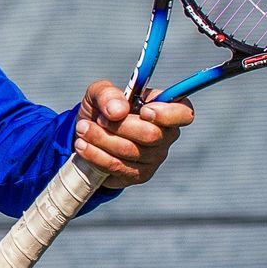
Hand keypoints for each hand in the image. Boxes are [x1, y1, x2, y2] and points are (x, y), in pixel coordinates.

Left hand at [74, 79, 193, 188]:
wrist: (87, 134)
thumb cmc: (102, 108)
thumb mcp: (99, 93)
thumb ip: (108, 94)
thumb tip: (118, 110)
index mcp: (166, 108)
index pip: (184, 113)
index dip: (167, 114)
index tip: (144, 111)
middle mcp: (166, 134)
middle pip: (152, 135)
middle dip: (119, 126)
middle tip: (98, 118)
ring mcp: (155, 157)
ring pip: (131, 151)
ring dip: (102, 139)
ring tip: (82, 128)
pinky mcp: (139, 174)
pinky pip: (118, 167)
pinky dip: (97, 155)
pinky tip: (83, 145)